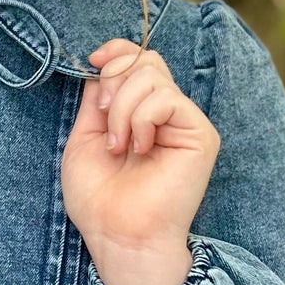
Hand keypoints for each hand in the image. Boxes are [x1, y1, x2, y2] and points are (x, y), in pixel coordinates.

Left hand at [61, 38, 218, 274]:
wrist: (116, 234)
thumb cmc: (99, 198)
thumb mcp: (84, 137)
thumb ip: (97, 98)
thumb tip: (105, 63)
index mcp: (141, 113)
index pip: (139, 59)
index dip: (118, 50)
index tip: (94, 61)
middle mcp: (167, 114)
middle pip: (147, 60)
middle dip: (115, 80)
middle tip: (103, 118)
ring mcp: (185, 122)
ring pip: (152, 76)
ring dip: (122, 108)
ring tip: (118, 145)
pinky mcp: (200, 134)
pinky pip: (167, 99)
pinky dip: (141, 119)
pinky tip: (139, 148)